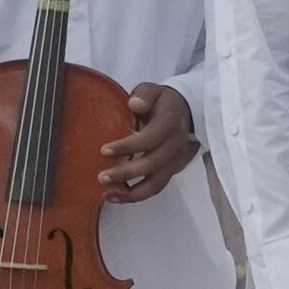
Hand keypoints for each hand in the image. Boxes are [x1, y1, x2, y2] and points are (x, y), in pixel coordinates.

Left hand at [101, 83, 201, 199]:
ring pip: (155, 183)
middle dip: (126, 173)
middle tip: (101, 177)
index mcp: (170, 123)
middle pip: (152, 164)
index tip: (104, 150)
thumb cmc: (162, 103)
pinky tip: (117, 197)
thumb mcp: (154, 91)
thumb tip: (134, 103)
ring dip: (131, 192)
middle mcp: (175, 145)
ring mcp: (175, 161)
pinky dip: (136, 196)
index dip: (127, 147)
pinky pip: (155, 188)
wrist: (187, 114)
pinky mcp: (171, 172)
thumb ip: (145, 95)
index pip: (149, 139)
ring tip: (108, 195)